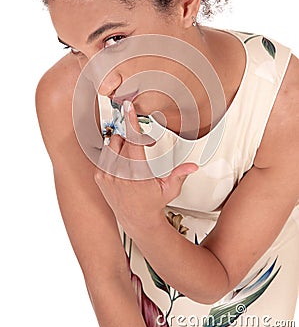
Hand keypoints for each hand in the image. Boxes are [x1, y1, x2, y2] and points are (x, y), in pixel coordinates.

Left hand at [94, 100, 197, 235]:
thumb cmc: (153, 203)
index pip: (133, 141)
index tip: (128, 107)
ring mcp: (107, 175)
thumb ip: (180, 174)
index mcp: (137, 174)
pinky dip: (113, 153)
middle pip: (123, 140)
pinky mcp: (99, 177)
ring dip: (123, 145)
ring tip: (133, 157)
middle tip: (145, 147)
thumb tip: (193, 166)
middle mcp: (119, 174)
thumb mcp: (170, 189)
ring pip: (112, 144)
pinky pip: (104, 154)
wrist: (136, 219)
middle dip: (134, 138)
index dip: (132, 122)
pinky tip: (123, 163)